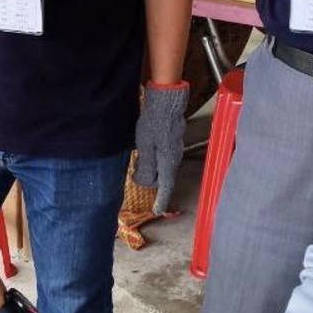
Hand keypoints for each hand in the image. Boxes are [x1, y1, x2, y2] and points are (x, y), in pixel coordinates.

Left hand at [133, 81, 189, 213]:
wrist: (166, 102)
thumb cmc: (154, 123)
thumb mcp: (145, 146)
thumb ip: (146, 166)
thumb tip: (145, 183)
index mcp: (168, 162)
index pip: (166, 187)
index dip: (161, 200)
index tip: (157, 210)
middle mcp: (174, 159)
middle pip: (163, 177)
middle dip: (150, 178)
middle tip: (136, 172)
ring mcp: (175, 149)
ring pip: (162, 166)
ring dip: (151, 166)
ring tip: (139, 157)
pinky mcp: (174, 141)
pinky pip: (164, 156)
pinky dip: (154, 158)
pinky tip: (147, 148)